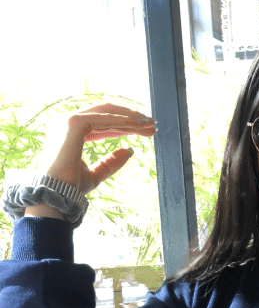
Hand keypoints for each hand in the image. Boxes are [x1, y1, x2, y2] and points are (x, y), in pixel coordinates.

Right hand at [25, 103, 154, 219]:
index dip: (125, 126)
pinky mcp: (74, 123)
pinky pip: (104, 119)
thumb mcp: (96, 174)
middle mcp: (70, 124)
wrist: (56, 194)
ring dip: (130, 118)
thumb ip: (110, 163)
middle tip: (152, 124)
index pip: (103, 124)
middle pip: (106, 114)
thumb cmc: (70, 186)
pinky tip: (137, 125)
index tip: (145, 130)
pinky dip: (122, 121)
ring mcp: (70, 121)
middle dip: (131, 118)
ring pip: (107, 113)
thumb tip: (130, 150)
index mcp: (73, 134)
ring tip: (149, 124)